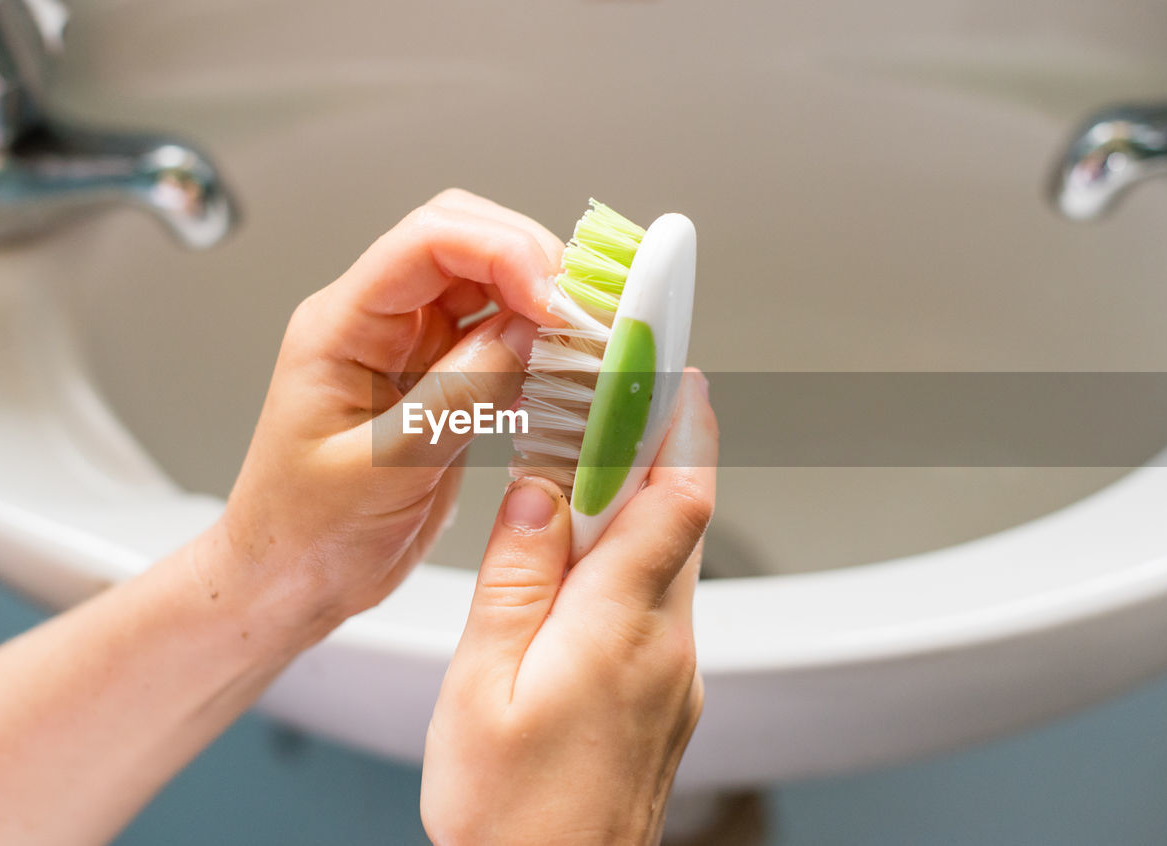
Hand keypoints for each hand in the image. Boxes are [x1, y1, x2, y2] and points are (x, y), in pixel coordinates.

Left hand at [200, 190, 564, 643]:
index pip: (429, 241)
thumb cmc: (305, 532)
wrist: (292, 578)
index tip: (555, 302)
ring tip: (586, 347)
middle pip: (467, 240)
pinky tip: (562, 378)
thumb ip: (458, 395)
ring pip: (492, 284)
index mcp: (341, 326)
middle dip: (534, 263)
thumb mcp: (385, 468)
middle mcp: (378, 322)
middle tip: (585, 315)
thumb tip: (528, 330)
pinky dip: (541, 347)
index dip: (503, 253)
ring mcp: (412, 347)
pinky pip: (502, 337)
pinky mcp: (442, 379)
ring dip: (545, 305)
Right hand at [421, 370, 717, 845]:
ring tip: (592, 468)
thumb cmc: (512, 816)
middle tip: (630, 393)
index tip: (675, 367)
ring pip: (674, 559)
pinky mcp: (669, 698)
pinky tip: (589, 566)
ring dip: (646, 503)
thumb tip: (538, 489)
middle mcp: (666, 645)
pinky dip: (636, 560)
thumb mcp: (482, 685)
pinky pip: (662, 604)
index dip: (681, 422)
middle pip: (684, 517)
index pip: (676, 497)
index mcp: (619, 628)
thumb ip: (514, 578)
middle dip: (663, 446)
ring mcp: (676, 675)